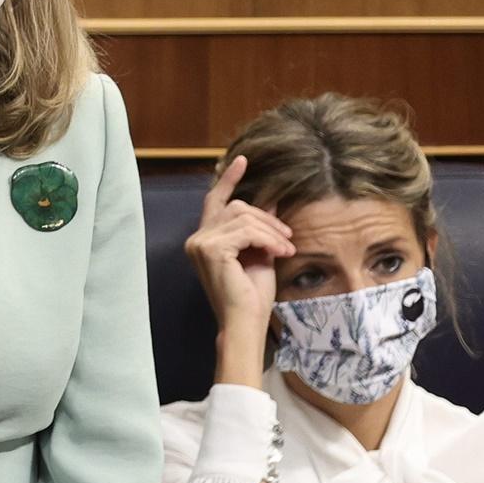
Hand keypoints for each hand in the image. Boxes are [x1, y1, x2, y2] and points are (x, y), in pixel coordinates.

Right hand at [184, 156, 295, 388]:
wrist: (245, 321)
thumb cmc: (251, 295)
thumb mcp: (259, 252)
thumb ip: (259, 227)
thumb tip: (271, 199)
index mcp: (204, 240)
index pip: (215, 201)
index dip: (229, 179)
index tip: (242, 161)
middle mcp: (197, 239)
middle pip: (236, 207)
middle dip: (266, 218)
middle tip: (286, 238)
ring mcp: (201, 243)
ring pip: (243, 217)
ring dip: (271, 232)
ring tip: (285, 249)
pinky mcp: (211, 249)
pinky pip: (246, 231)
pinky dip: (267, 240)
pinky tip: (279, 253)